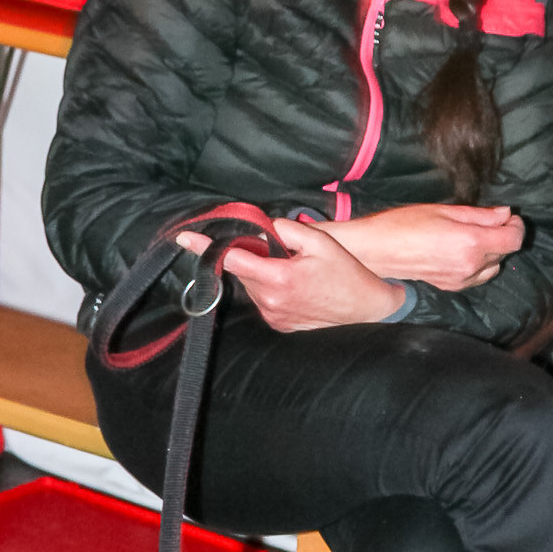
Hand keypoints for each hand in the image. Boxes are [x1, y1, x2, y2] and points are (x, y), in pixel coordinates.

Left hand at [176, 221, 403, 331]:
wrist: (367, 308)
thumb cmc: (346, 273)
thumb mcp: (320, 242)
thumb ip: (285, 230)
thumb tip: (262, 226)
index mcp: (278, 278)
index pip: (232, 259)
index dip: (206, 247)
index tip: (185, 237)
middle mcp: (270, 301)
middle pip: (242, 271)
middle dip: (248, 256)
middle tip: (273, 248)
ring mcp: (274, 316)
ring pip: (252, 286)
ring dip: (261, 273)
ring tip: (292, 269)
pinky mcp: (280, 325)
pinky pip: (264, 300)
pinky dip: (270, 288)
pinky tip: (294, 285)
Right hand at [324, 202, 523, 289]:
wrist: (379, 251)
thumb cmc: (406, 224)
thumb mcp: (446, 211)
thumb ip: (480, 215)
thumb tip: (505, 214)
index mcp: (471, 243)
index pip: (513, 240)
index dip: (516, 226)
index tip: (510, 217)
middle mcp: (471, 265)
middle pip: (505, 253)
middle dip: (504, 236)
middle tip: (492, 221)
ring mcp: (462, 280)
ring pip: (494, 267)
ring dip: (493, 252)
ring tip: (477, 237)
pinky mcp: (452, 287)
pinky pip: (478, 277)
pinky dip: (480, 265)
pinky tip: (465, 252)